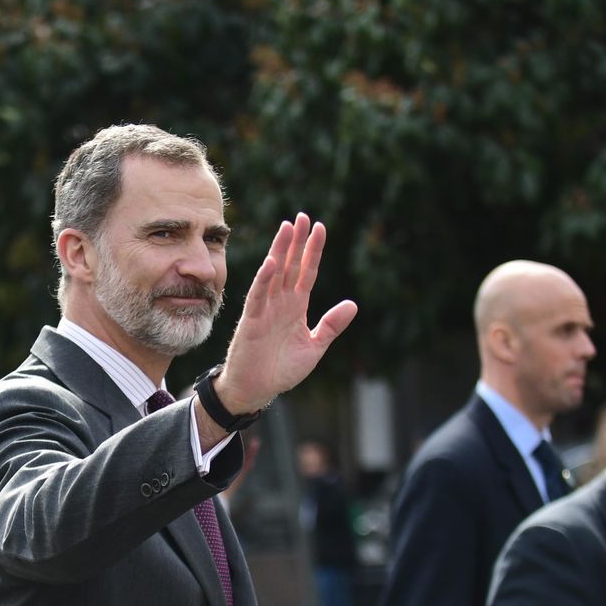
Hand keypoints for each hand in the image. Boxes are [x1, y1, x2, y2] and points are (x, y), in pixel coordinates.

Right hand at [211, 214, 356, 415]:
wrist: (257, 390)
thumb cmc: (282, 369)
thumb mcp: (315, 346)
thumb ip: (331, 325)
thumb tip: (353, 304)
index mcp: (296, 306)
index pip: (307, 272)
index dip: (313, 251)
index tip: (320, 228)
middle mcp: (280, 302)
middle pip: (290, 265)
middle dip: (296, 241)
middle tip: (302, 216)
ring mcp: (265, 308)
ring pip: (274, 273)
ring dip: (280, 250)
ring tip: (287, 227)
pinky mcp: (252, 320)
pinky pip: (259, 296)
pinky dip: (264, 279)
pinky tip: (272, 262)